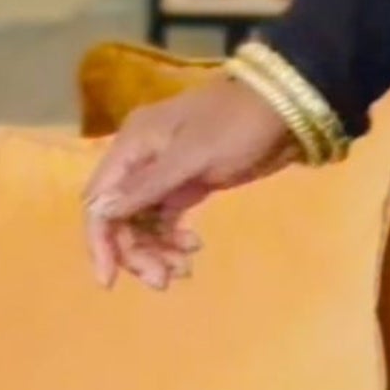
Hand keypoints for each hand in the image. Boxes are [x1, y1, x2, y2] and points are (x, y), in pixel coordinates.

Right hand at [81, 74, 300, 290]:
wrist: (290, 109)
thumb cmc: (239, 125)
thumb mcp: (193, 155)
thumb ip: (146, 186)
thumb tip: (99, 211)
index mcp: (134, 142)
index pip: (100, 200)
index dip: (102, 241)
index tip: (111, 280)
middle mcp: (142, 157)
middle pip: (121, 217)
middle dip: (137, 251)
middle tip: (163, 280)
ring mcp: (166, 171)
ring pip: (143, 223)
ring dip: (156, 250)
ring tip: (183, 270)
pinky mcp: (188, 182)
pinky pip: (166, 219)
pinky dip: (172, 238)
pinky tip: (193, 250)